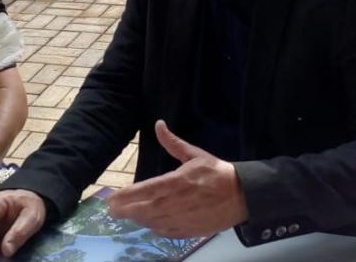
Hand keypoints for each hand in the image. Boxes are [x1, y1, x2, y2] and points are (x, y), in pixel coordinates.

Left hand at [107, 120, 247, 237]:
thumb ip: (173, 143)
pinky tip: (148, 224)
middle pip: (146, 209)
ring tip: (126, 215)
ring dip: (138, 219)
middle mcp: (179, 202)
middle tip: (111, 211)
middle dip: (126, 210)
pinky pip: (168, 232)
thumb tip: (158, 124)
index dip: (127, 196)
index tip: (112, 198)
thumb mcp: (195, 154)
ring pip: (154, 222)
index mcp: (178, 181)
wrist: (243, 195)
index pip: (147, 190)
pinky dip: (155, 229)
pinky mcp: (192, 230)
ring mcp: (185, 218)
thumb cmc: (217, 172)